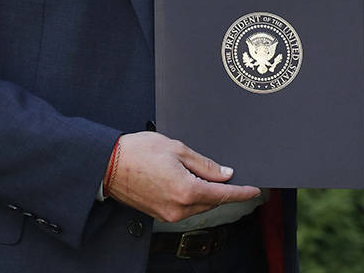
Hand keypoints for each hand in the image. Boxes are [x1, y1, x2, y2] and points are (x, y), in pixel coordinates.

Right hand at [104, 132, 260, 222]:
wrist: (109, 164)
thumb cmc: (139, 152)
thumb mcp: (178, 149)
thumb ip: (205, 164)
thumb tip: (225, 174)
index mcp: (187, 190)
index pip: (223, 195)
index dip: (242, 192)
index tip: (254, 190)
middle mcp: (179, 208)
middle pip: (212, 201)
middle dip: (224, 191)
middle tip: (235, 179)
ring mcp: (168, 214)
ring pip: (199, 206)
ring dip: (208, 194)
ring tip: (211, 178)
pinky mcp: (159, 214)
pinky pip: (185, 208)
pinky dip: (194, 198)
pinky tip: (193, 184)